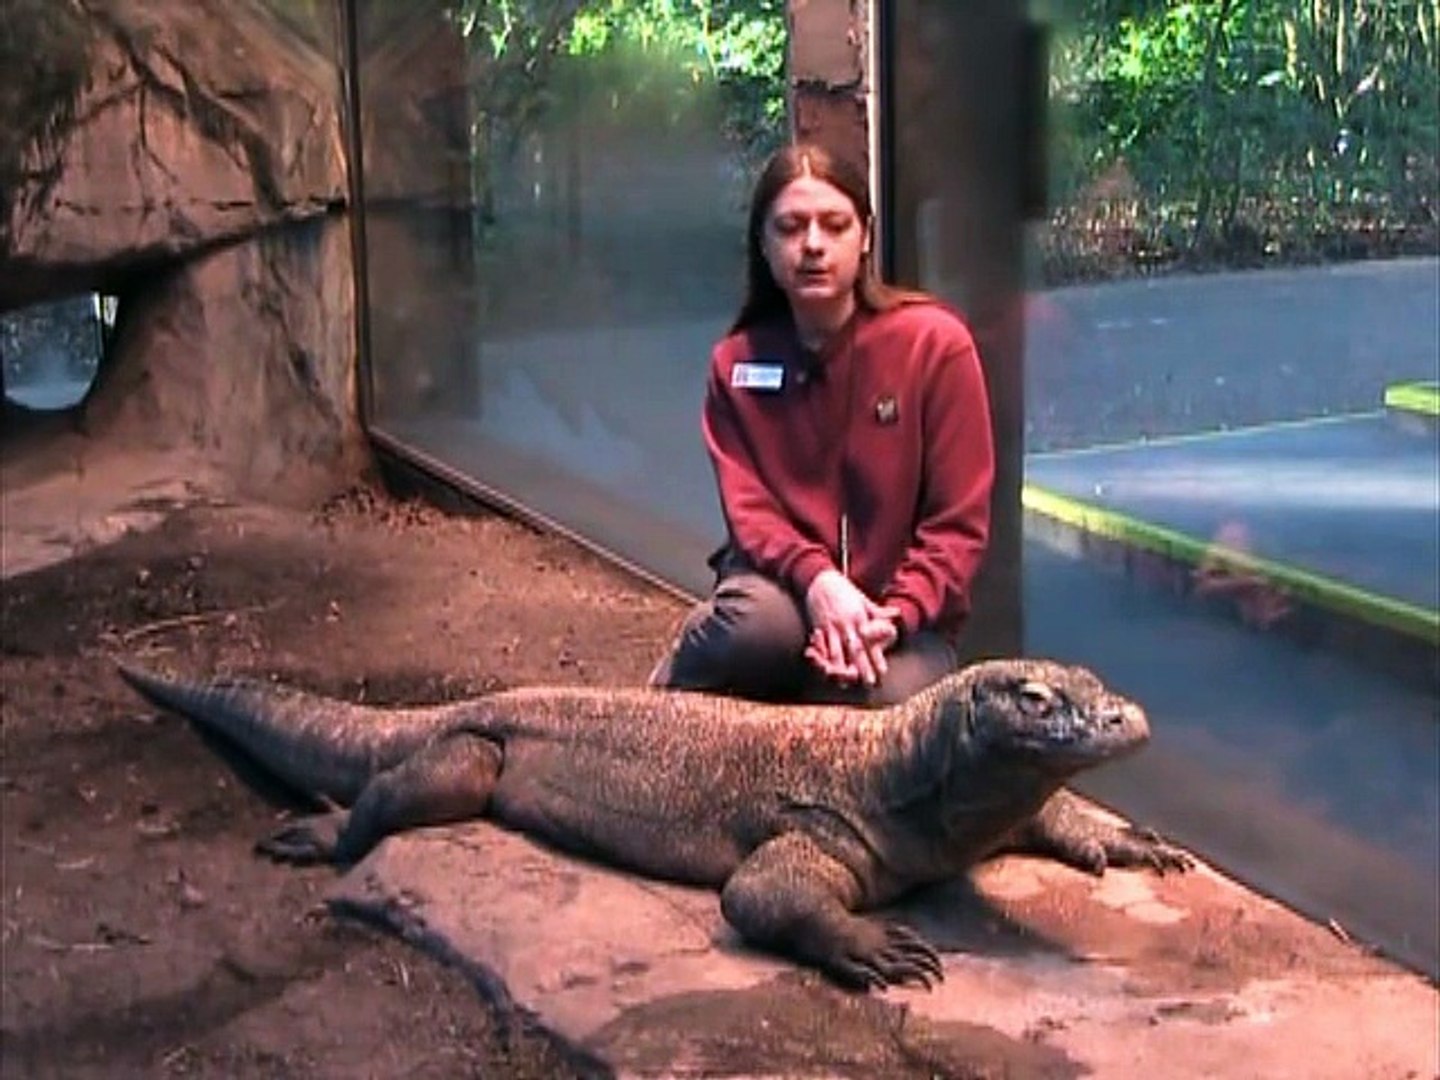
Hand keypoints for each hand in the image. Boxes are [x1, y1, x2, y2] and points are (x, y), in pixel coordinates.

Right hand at [803, 570, 900, 685]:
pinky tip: (825, 669)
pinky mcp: (817, 627)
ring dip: (841, 668)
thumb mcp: (863, 599)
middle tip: (869, 682)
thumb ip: (878, 611)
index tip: (882, 672)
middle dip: (862, 667)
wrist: (820, 579)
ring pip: (836, 651)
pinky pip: (821, 646)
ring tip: (845, 682)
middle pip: (855, 649)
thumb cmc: (843, 590)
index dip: (876, 657)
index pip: (869, 641)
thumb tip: (897, 614)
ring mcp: (830, 626)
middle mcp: (845, 624)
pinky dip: (823, 658)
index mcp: (859, 618)